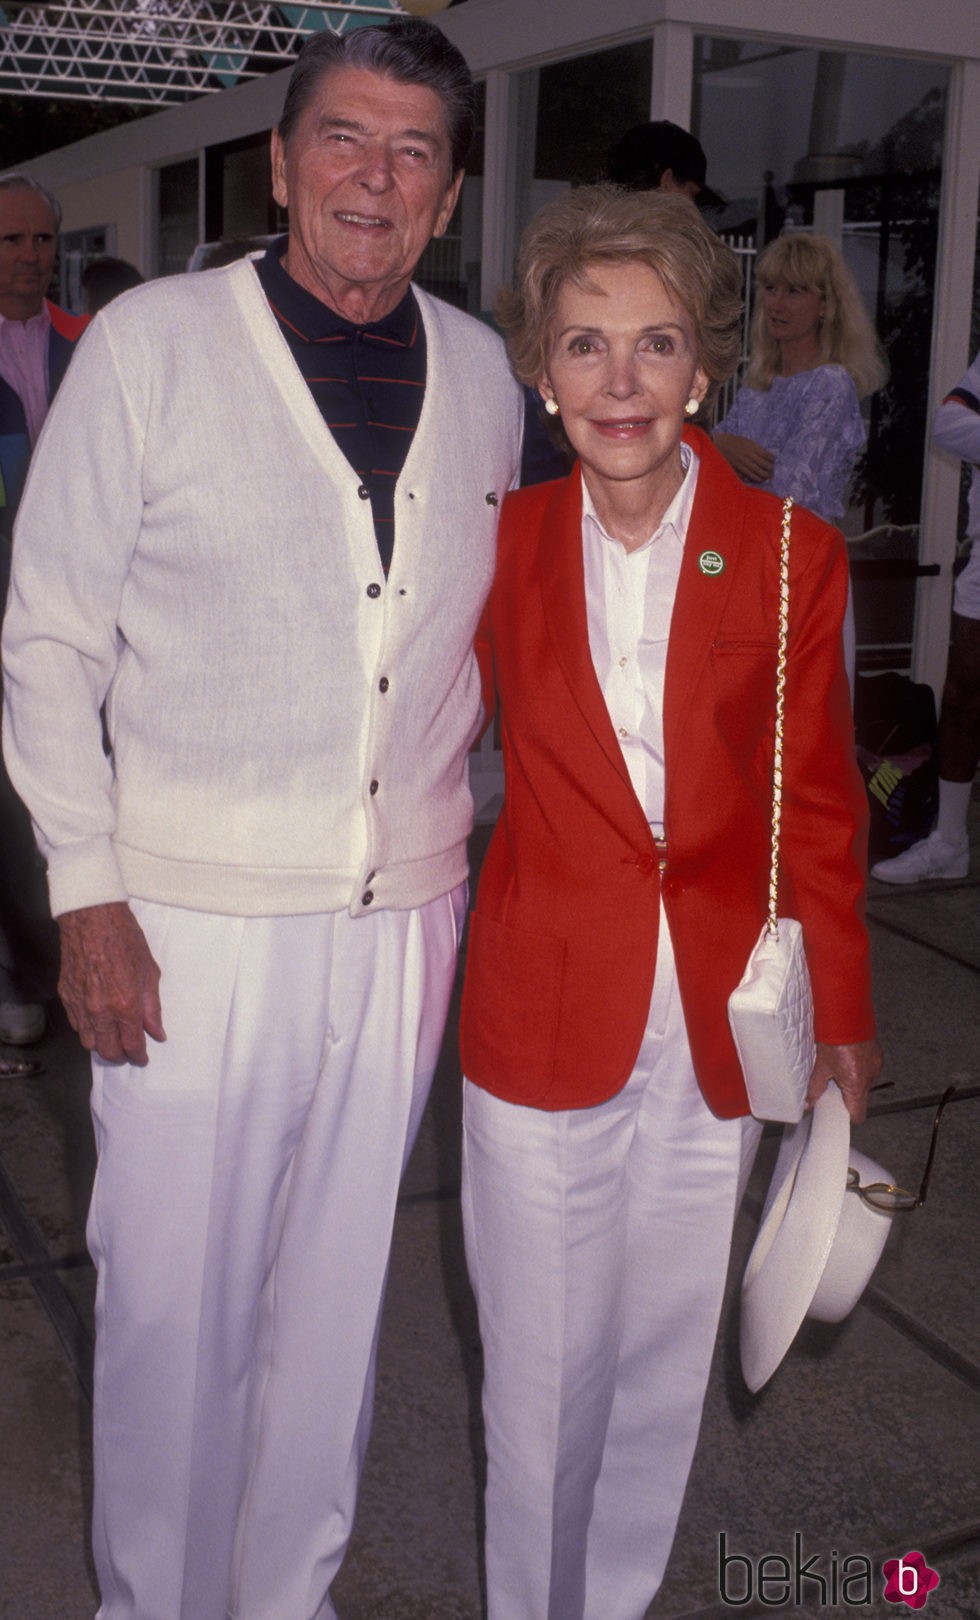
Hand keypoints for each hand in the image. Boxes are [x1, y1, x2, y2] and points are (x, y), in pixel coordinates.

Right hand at [58, 901, 164, 1065]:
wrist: (93, 917)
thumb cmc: (124, 939)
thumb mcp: (149, 972)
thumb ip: (152, 1007)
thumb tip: (157, 1032)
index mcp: (125, 1005)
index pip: (131, 1045)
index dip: (139, 1056)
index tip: (143, 1058)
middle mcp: (100, 1010)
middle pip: (107, 1051)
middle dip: (120, 1055)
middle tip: (129, 1051)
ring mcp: (80, 1004)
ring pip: (88, 1042)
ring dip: (102, 1044)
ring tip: (113, 1037)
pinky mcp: (66, 995)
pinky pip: (76, 1024)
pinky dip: (87, 1028)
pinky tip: (98, 1021)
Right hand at [713, 432, 775, 483]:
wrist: (721, 444)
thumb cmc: (735, 441)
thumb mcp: (747, 442)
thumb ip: (755, 448)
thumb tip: (764, 455)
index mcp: (754, 447)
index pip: (768, 455)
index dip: (772, 459)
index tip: (772, 461)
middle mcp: (750, 455)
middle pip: (765, 464)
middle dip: (770, 469)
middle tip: (772, 471)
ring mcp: (744, 462)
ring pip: (758, 471)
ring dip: (764, 475)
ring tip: (768, 477)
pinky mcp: (739, 467)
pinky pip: (749, 474)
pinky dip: (756, 478)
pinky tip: (760, 479)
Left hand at [806, 1039, 882, 1124]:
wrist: (846, 1015)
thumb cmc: (834, 1038)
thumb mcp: (820, 1065)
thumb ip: (814, 1088)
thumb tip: (808, 1103)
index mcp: (856, 1085)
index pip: (858, 1114)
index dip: (848, 1114)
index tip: (839, 1111)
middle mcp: (870, 1078)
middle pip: (860, 1097)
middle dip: (847, 1092)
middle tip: (833, 1081)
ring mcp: (876, 1065)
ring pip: (864, 1081)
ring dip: (853, 1077)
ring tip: (839, 1064)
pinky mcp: (877, 1054)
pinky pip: (868, 1067)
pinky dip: (859, 1065)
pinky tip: (847, 1054)